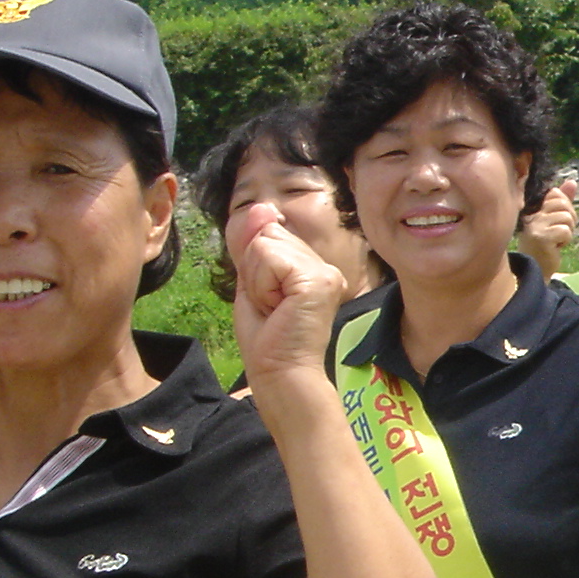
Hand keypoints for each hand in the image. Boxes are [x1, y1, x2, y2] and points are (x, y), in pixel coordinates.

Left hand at [228, 202, 350, 389]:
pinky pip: (268, 256)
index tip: (270, 301)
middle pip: (267, 235)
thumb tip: (261, 206)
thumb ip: (252, 244)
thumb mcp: (252, 282)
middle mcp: (325, 266)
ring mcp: (326, 271)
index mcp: (312, 267)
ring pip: (264, 243)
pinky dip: (262, 284)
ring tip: (276, 308)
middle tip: (271, 306)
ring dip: (257, 280)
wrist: (279, 372)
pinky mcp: (319, 279)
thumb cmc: (267, 338)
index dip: (255, 268)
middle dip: (255, 271)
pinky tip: (279, 306)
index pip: (269, 236)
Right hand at [519, 176, 576, 278]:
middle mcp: (533, 215)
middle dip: (570, 218)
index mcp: (535, 209)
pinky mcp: (541, 238)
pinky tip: (556, 247)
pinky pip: (565, 231)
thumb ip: (563, 202)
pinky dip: (566, 240)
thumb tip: (572, 182)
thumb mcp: (555, 221)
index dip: (565, 206)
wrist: (536, 270)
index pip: (555, 193)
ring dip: (568, 231)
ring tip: (558, 241)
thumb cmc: (546, 246)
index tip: (561, 221)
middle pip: (563, 203)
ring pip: (566, 217)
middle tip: (562, 232)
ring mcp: (536, 226)